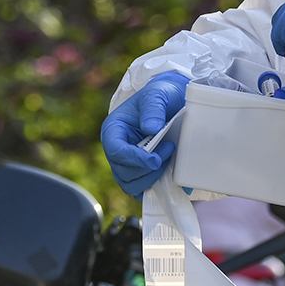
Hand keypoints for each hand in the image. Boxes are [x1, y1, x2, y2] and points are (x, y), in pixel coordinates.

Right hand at [99, 71, 188, 197]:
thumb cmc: (160, 96)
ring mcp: (126, 164)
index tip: (155, 159)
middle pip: (123, 172)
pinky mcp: (139, 174)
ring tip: (169, 157)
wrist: (171, 103)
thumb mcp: (157, 95)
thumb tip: (151, 129)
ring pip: (131, 185)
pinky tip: (168, 172)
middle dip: (148, 167)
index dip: (134, 159)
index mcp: (113, 130)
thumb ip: (153, 108)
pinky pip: (141, 190)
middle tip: (169, 148)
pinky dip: (155, 187)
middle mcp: (116, 150)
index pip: (115, 151)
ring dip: (153, 177)